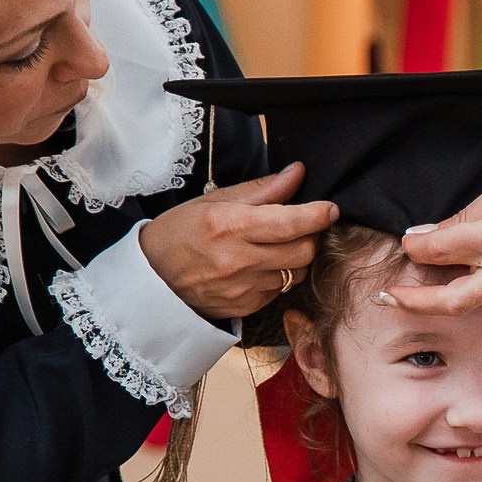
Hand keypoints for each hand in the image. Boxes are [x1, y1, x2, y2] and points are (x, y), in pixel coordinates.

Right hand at [139, 163, 337, 318]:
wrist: (152, 279)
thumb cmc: (181, 231)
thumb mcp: (215, 201)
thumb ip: (262, 189)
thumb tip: (298, 172)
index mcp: (228, 225)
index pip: (289, 223)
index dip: (317, 215)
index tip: (330, 209)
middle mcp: (236, 260)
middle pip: (303, 251)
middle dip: (312, 236)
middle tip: (304, 226)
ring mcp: (241, 288)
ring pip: (296, 273)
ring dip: (296, 258)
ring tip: (277, 246)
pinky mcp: (244, 308)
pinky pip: (280, 291)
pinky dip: (279, 277)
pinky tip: (260, 266)